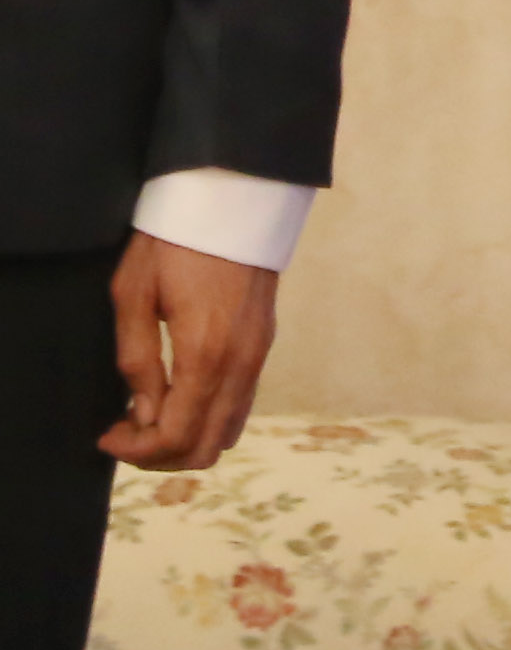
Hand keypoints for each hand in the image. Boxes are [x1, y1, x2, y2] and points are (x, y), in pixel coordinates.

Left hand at [102, 234, 279, 470]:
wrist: (235, 195)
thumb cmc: (175, 240)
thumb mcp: (134, 295)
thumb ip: (138, 361)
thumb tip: (143, 413)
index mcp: (206, 354)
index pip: (176, 435)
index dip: (135, 449)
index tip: (106, 433)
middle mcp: (242, 363)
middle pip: (207, 446)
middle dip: (160, 454)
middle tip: (126, 431)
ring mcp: (259, 354)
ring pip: (229, 431)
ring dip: (187, 438)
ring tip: (151, 415)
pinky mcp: (264, 343)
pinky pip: (241, 404)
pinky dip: (209, 418)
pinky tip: (180, 395)